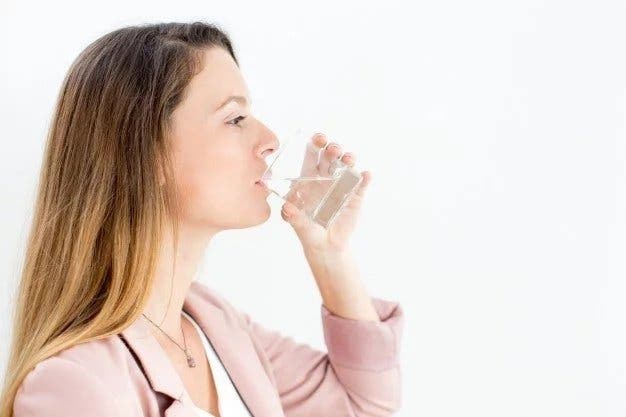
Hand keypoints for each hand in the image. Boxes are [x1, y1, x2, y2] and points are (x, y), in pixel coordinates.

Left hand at [280, 133, 371, 253]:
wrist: (326, 247)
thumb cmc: (308, 232)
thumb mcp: (299, 225)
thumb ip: (293, 216)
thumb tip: (287, 208)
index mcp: (309, 178)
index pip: (312, 156)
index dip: (315, 145)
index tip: (317, 139)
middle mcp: (326, 178)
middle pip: (331, 156)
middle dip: (333, 148)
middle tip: (333, 149)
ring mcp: (342, 185)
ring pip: (347, 166)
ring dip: (348, 159)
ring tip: (348, 160)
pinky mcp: (355, 196)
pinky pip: (361, 184)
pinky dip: (365, 178)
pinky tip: (366, 175)